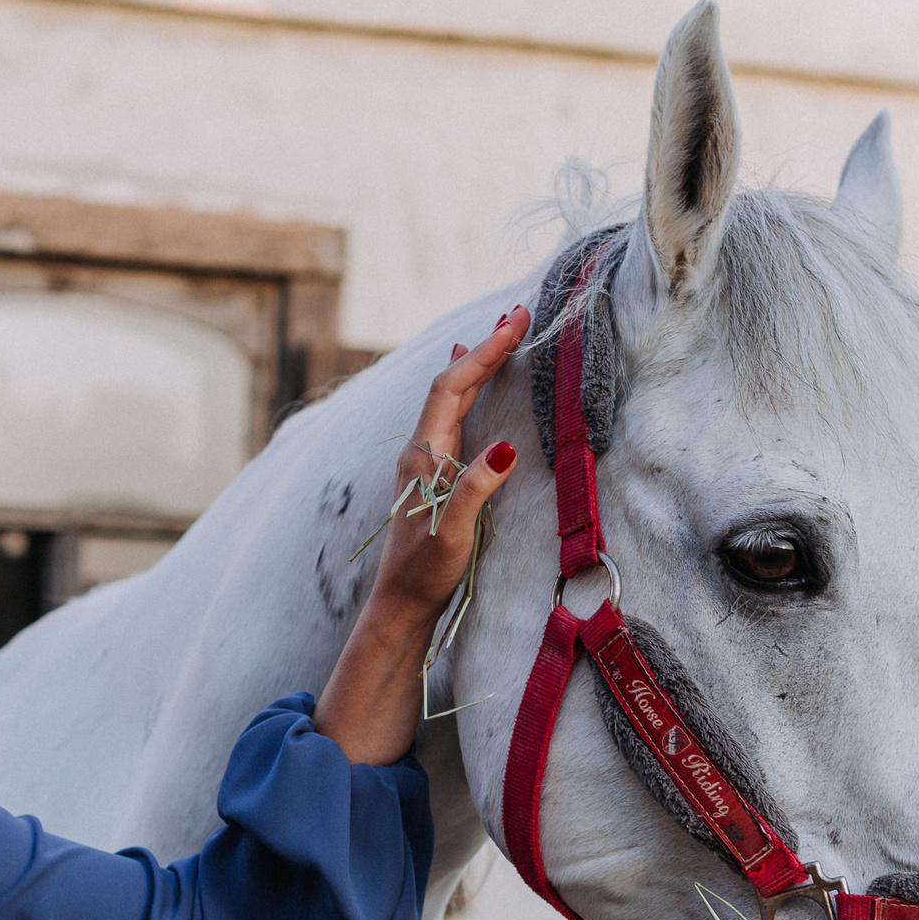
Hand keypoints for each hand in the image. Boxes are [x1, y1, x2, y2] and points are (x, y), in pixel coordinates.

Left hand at [313, 305, 530, 763]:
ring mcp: (424, 461)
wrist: (400, 604)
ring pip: (450, 397)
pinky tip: (469, 384)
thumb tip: (504, 448)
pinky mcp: (432, 474)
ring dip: (475, 363)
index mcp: (423, 455)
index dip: (483, 352)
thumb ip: (474, 490)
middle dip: (485, 347)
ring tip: (498, 334)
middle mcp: (420, 450)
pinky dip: (466, 389)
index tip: (514, 323)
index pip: (453, 387)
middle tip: (518, 315)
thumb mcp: (453, 534)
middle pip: (451, 383)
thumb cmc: (425, 574)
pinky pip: (451, 415)